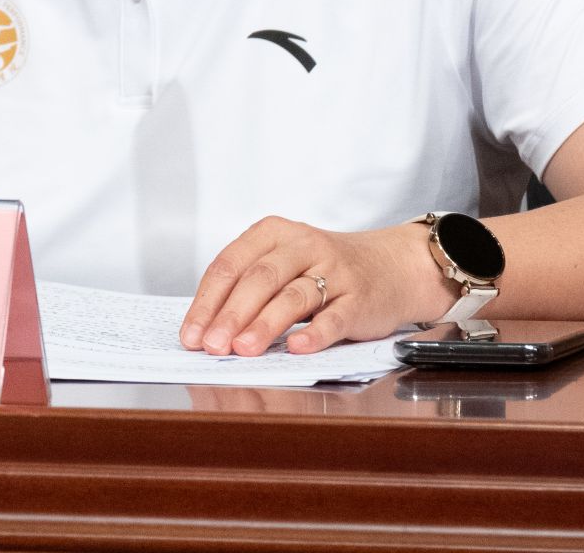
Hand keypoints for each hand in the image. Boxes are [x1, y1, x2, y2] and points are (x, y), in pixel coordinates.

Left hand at [179, 217, 451, 355]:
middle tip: (212, 345)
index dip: (207, 301)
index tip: (191, 334)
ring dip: (265, 324)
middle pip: (259, 278)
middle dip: (231, 314)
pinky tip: (296, 348)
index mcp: (273, 234)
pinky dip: (315, 333)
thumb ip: (248, 289)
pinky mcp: (360, 297)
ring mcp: (334, 271)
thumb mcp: (283, 265)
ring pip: (293, 296)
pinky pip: (335, 316)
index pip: (230, 264)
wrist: (392, 266)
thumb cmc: (324, 270)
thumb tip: (206, 330)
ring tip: (243, 349)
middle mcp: (303, 246)